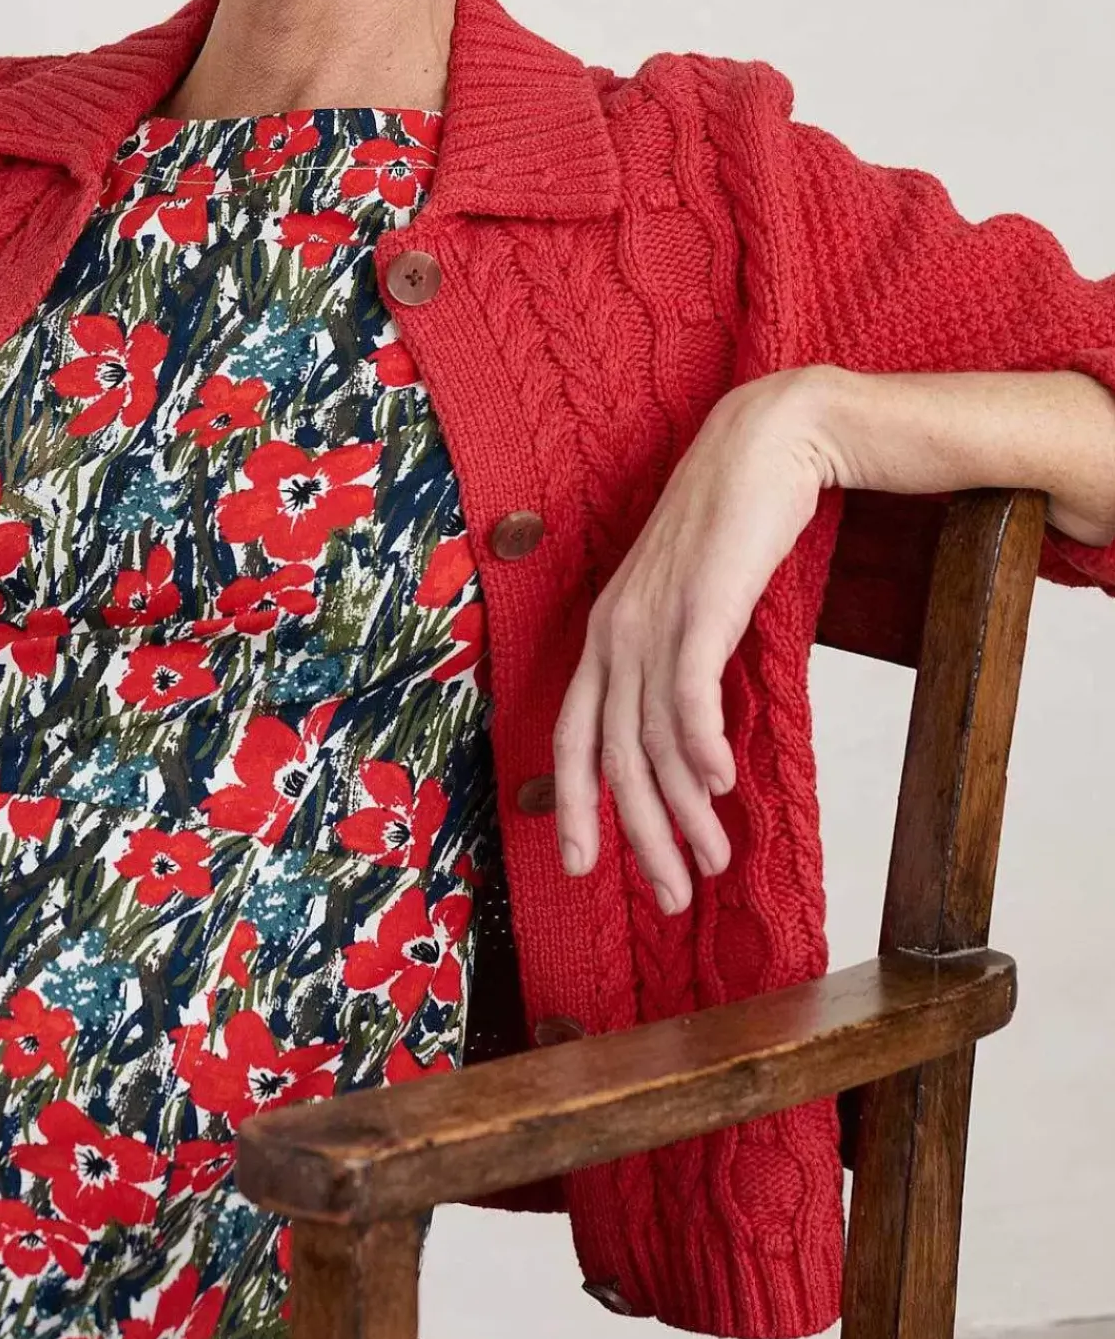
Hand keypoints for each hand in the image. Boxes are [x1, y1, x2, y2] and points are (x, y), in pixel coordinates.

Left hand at [551, 369, 832, 913]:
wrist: (769, 443)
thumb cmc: (735, 529)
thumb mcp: (691, 604)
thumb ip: (677, 664)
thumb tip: (685, 743)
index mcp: (605, 633)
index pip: (570, 738)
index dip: (572, 808)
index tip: (585, 870)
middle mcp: (615, 630)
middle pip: (611, 757)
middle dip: (640, 836)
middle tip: (674, 895)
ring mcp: (652, 616)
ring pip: (652, 740)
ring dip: (684, 812)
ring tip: (712, 861)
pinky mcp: (698, 603)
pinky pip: (688, 692)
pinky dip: (700, 746)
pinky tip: (724, 787)